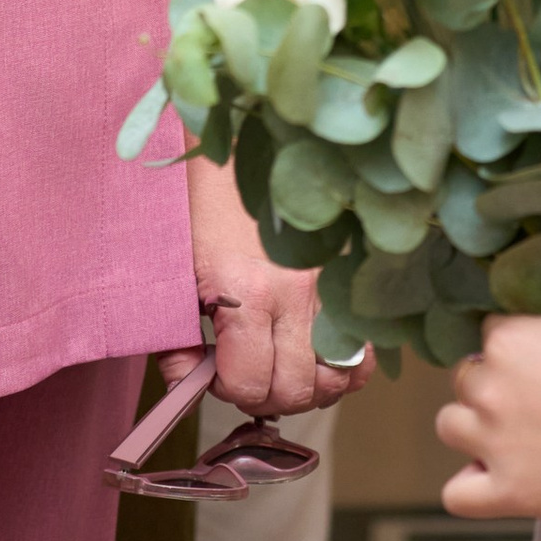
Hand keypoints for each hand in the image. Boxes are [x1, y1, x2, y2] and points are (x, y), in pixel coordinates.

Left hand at [172, 151, 371, 416]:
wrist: (244, 143)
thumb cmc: (201, 208)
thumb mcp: (174, 276)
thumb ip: (175, 341)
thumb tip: (186, 387)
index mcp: (246, 293)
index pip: (251, 385)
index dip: (226, 392)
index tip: (214, 373)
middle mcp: (297, 293)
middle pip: (298, 391)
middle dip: (266, 396)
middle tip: (245, 373)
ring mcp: (332, 284)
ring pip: (340, 377)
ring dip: (308, 387)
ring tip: (281, 368)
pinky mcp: (352, 276)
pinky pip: (366, 349)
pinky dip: (344, 366)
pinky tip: (314, 354)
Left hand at [439, 277, 540, 527]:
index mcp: (512, 338)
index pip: (491, 330)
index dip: (518, 341)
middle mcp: (491, 388)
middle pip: (465, 378)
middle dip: (493, 383)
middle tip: (536, 395)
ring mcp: (494, 444)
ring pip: (450, 428)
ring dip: (474, 429)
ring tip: (512, 435)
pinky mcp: (509, 494)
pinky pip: (457, 495)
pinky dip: (472, 488)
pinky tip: (498, 479)